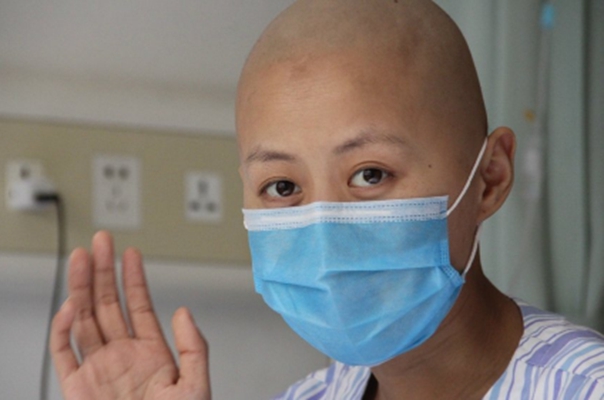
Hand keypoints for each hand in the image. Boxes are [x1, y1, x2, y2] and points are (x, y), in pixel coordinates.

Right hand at [50, 231, 210, 398]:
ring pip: (84, 319)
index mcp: (151, 354)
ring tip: (82, 257)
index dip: (134, 278)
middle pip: (108, 304)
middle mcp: (122, 356)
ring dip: (81, 288)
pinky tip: (71, 305)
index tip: (130, 253)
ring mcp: (98, 369)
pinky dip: (62, 329)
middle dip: (102, 271)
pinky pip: (64, 353)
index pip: (139, 306)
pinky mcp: (76, 387)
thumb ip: (194, 348)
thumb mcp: (195, 387)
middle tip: (101, 241)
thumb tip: (183, 310)